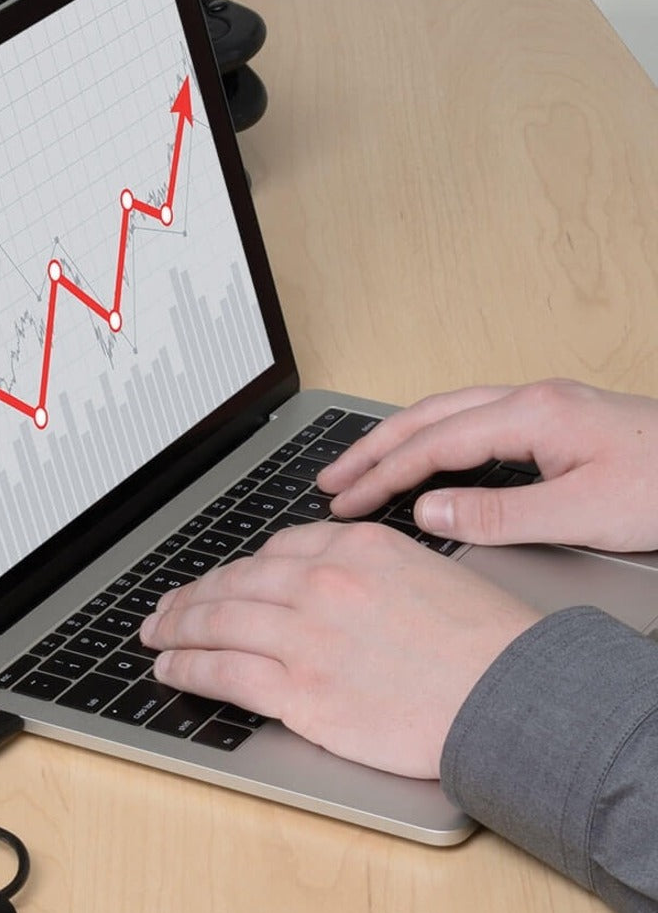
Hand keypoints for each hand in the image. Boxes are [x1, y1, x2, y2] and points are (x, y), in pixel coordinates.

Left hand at [139, 522, 538, 778]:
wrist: (511, 694)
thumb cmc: (485, 644)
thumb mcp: (427, 574)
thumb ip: (367, 570)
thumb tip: (324, 579)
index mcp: (354, 548)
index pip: (273, 552)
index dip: (235, 572)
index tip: (219, 583)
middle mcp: (321, 583)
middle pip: (233, 585)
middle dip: (190, 599)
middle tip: (165, 609)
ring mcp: (305, 636)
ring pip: (217, 625)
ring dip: (176, 630)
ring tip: (155, 636)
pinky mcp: (299, 689)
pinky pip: (223, 673)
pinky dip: (187, 669)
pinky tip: (170, 669)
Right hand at [319, 380, 657, 551]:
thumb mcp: (583, 513)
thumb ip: (498, 512)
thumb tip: (429, 511)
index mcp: (534, 415)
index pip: (433, 444)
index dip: (382, 475)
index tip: (345, 504)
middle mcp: (534, 400)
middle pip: (429, 416)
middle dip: (372, 449)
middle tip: (329, 482)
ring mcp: (546, 406)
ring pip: (448, 414)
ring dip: (398, 442)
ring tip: (359, 470)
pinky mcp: (558, 421)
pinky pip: (472, 422)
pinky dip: (431, 442)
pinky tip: (422, 463)